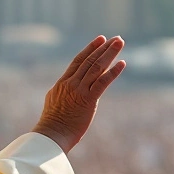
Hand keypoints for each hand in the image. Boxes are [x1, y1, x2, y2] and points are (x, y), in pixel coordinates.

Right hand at [33, 36, 125, 152]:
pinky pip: (102, 83)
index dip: (90, 49)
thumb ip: (62, 90)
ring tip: (119, 42)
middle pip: (89, 60)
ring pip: (96, 67)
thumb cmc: (52, 123)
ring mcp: (79, 90)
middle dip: (104, 48)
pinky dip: (112, 72)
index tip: (100, 39)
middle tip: (116, 38)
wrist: (51, 135)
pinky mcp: (87, 100)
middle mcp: (71, 83)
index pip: (78, 61)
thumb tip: (66, 86)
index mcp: (62, 82)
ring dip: (109, 54)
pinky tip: (122, 63)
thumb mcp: (53, 100)